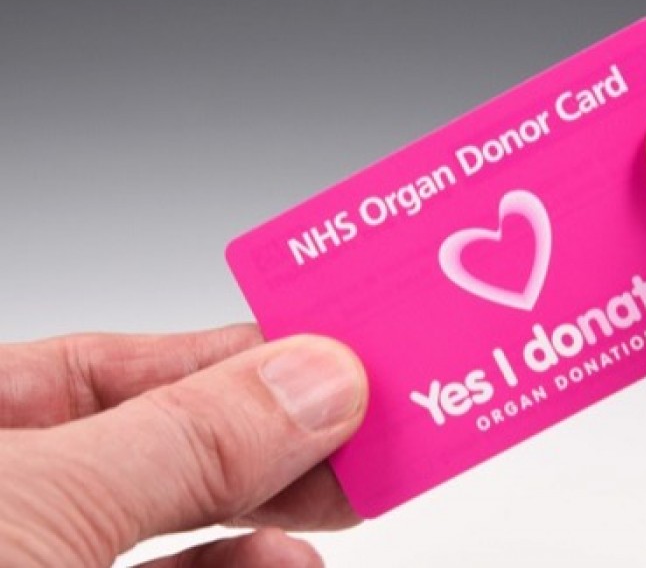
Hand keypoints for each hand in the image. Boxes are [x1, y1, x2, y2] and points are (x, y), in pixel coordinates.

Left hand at [0, 325, 367, 566]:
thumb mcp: (46, 504)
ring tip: (342, 494)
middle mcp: (10, 495)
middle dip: (268, 429)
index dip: (222, 350)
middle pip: (158, 440)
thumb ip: (182, 439)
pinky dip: (239, 567)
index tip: (323, 349)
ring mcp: (39, 559)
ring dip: (273, 503)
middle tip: (362, 419)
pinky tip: (287, 561)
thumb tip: (313, 380)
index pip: (104, 363)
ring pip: (173, 514)